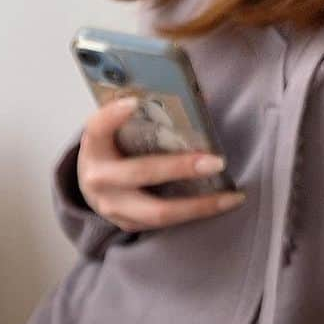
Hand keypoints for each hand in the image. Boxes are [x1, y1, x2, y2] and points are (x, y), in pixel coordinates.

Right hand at [77, 96, 244, 230]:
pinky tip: (220, 205)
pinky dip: (194, 214)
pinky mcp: (127, 224)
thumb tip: (201, 99)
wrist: (92, 186)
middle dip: (180, 168)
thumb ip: (147, 114)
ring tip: (231, 197)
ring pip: (157, 212)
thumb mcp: (117, 129)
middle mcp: (99, 179)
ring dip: (198, 206)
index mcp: (95, 147)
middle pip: (140, 174)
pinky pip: (164, 223)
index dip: (113, 116)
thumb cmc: (113, 149)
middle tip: (217, 162)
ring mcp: (112, 208)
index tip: (135, 102)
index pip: (97, 128)